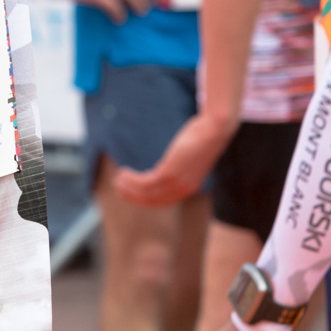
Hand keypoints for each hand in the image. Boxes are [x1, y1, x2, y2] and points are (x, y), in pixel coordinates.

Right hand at [115, 110, 238, 205]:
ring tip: (117, 180)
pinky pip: (146, 182)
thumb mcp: (189, 155)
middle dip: (133, 196)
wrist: (214, 130)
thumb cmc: (203, 138)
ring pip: (147, 192)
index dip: (144, 198)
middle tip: (118, 188)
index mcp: (188, 187)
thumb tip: (166, 164)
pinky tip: (123, 171)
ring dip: (129, 188)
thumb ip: (178, 164)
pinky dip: (132, 180)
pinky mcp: (170, 172)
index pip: (163, 200)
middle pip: (153, 200)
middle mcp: (183, 189)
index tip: (131, 191)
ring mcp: (177, 182)